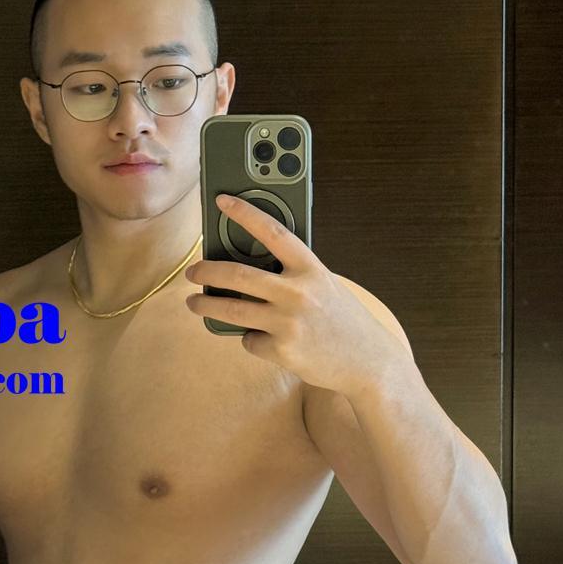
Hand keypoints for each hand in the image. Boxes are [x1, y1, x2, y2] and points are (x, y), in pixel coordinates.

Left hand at [184, 193, 406, 398]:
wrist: (369, 363)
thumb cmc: (344, 321)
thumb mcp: (325, 286)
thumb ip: (294, 274)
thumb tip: (249, 268)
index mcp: (311, 269)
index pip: (272, 232)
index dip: (244, 213)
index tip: (222, 200)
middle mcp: (298, 293)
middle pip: (238, 275)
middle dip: (207, 271)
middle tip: (193, 271)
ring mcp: (289, 323)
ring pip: (232, 310)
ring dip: (206, 305)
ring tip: (195, 303)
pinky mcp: (283, 350)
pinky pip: (250, 341)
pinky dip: (252, 339)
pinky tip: (268, 340)